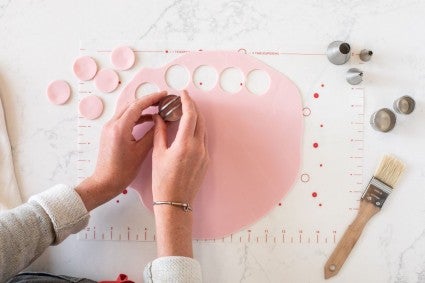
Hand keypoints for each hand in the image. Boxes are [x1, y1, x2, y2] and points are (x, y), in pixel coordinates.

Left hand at [76, 91, 166, 210]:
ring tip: (157, 109)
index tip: (164, 95)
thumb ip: (152, 134)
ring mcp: (109, 127)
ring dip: (142, 108)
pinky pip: (124, 118)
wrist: (105, 182)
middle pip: (131, 105)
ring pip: (127, 110)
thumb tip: (162, 122)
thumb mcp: (140, 152)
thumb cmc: (122, 171)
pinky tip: (147, 119)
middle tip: (162, 101)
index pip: (137, 106)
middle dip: (147, 101)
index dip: (152, 98)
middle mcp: (112, 124)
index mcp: (120, 128)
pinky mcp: (109, 132)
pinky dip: (136, 116)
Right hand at [152, 90, 208, 205]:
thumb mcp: (158, 154)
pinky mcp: (207, 161)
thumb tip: (159, 117)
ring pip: (204, 129)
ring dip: (197, 118)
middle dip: (193, 107)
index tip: (182, 93)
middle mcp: (198, 147)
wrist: (175, 202)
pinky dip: (198, 130)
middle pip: (200, 119)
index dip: (187, 101)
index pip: (190, 115)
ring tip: (187, 111)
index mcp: (185, 144)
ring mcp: (205, 154)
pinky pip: (204, 140)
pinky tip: (190, 129)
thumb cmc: (163, 180)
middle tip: (184, 99)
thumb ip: (160, 133)